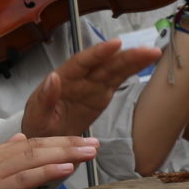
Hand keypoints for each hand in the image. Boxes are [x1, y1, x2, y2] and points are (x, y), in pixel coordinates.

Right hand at [0, 133, 97, 188]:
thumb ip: (3, 161)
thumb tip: (22, 139)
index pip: (26, 144)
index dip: (55, 142)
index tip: (80, 142)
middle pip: (32, 146)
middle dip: (66, 143)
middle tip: (93, 143)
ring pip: (31, 158)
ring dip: (64, 153)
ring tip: (88, 152)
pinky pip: (24, 178)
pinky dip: (47, 171)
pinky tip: (67, 168)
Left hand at [22, 39, 160, 137]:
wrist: (46, 144)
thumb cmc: (37, 127)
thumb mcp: (36, 117)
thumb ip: (44, 99)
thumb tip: (53, 77)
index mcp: (62, 80)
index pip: (82, 63)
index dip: (99, 53)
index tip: (115, 44)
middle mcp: (79, 79)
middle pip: (104, 63)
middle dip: (125, 56)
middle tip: (147, 49)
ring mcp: (91, 86)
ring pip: (114, 70)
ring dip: (133, 60)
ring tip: (153, 53)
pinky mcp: (101, 95)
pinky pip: (117, 81)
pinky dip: (131, 72)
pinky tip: (146, 63)